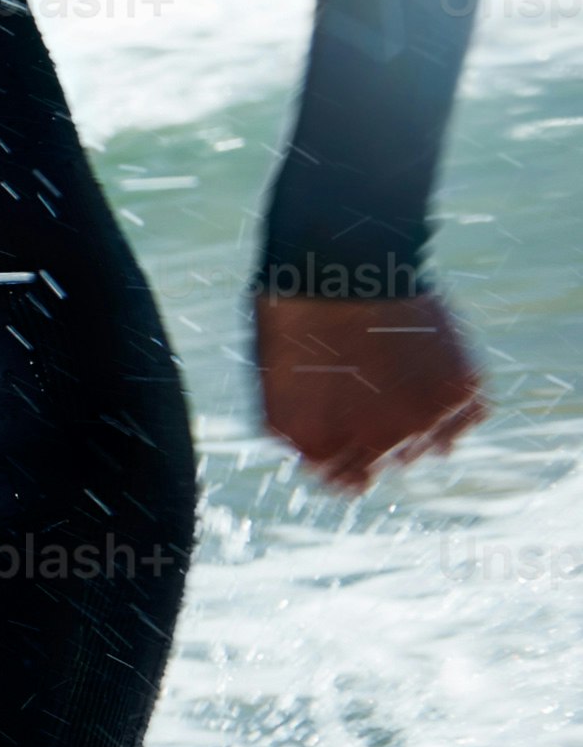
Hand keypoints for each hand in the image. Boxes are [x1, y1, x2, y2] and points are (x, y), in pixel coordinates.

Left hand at [257, 287, 483, 491]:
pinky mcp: (461, 392)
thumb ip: (305, 429)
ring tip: (402, 372)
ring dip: (420, 419)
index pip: (347, 484)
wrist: (340, 262)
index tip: (354, 431)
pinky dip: (454, 398)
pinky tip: (431, 365)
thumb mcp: (276, 382)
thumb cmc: (296, 314)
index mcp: (320, 450)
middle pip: (391, 464)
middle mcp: (374, 447)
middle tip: (377, 388)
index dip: (350, 457)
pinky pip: (469, 416)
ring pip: (433, 446)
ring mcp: (422, 423)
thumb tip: (325, 457)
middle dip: (384, 435)